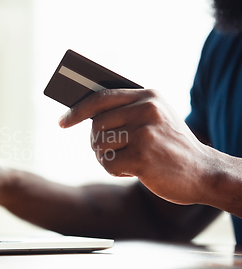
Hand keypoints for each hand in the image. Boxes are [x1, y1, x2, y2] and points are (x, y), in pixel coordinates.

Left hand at [58, 89, 213, 204]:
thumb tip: (85, 113)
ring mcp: (145, 132)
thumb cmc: (172, 146)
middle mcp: (146, 109)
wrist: (205, 172)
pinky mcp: (143, 156)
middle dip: (97, 143)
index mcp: (148, 96)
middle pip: (96, 125)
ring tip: (126, 161)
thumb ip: (126, 110)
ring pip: (99, 145)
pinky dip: (115, 171)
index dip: (77, 111)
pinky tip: (132, 171)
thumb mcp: (155, 118)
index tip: (62, 122)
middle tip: (112, 152)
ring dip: (106, 158)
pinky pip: (108, 163)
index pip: (100, 98)